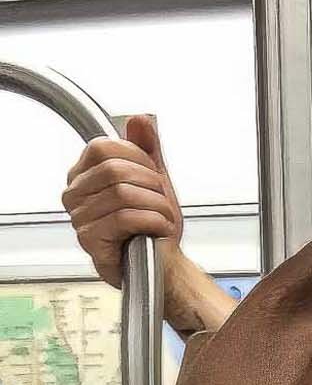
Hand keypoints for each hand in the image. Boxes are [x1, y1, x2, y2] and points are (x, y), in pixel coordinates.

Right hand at [62, 115, 181, 289]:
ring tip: (163, 218)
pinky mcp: (90, 240)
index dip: (138, 158)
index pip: (103, 148)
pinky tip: (159, 229)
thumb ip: (147, 149)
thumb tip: (140, 120)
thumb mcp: (154, 180)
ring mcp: (79, 218)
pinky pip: (125, 218)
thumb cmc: (152, 225)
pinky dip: (153, 222)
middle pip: (114, 170)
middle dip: (150, 184)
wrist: (161, 264)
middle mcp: (75, 194)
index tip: (153, 176)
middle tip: (162, 201)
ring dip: (157, 206)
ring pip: (123, 194)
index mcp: (83, 175)